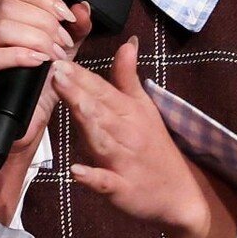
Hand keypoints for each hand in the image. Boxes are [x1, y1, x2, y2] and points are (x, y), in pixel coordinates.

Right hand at [0, 0, 91, 155]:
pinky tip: (39, 63)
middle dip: (45, 23)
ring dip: (36, 39)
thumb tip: (83, 7)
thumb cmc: (35, 90)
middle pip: (9, 6)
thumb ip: (74, 30)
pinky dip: (20, 56)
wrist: (22, 128)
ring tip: (54, 56)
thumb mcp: (61, 54)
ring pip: (1, 28)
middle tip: (63, 44)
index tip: (66, 16)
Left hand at [49, 37, 236, 237]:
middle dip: (78, 92)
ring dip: (87, 125)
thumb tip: (127, 43)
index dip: (81, 75)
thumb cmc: (155, 147)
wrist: (180, 194)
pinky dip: (93, 178)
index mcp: (129, 112)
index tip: (59, 60)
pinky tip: (77, 171)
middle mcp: (127, 133)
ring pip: (103, 141)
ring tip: (71, 107)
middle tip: (55, 73)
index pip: (102, 90)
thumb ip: (128, 77)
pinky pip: (107, 182)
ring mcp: (124, 162)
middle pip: (99, 111)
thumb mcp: (145, 107)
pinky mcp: (123, 189)